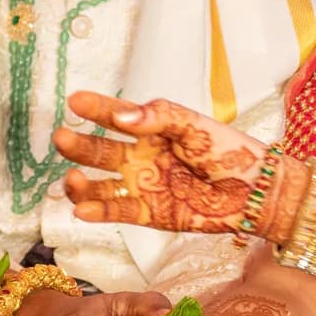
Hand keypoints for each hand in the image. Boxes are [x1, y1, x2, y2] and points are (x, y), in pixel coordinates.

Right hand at [56, 93, 276, 239]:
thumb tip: (122, 114)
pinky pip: (118, 211)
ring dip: (81, 184)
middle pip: (100, 151)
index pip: (117, 116)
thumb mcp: (195, 125)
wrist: (254, 191)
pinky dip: (99, 211)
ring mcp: (142, 186)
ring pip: (100, 186)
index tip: (74, 101)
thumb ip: (159, 117)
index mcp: (151, 129)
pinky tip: (83, 209)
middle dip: (79, 146)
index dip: (96, 108)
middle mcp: (140, 157)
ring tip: (72, 179)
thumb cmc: (228, 152)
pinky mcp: (149, 214)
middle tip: (62, 138)